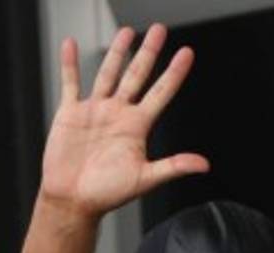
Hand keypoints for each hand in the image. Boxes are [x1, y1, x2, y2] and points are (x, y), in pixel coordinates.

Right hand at [40, 24, 208, 218]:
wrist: (73, 201)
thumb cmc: (107, 194)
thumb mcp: (146, 179)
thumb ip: (173, 167)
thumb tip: (203, 164)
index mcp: (137, 127)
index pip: (161, 93)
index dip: (174, 73)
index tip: (187, 54)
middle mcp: (118, 115)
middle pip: (137, 76)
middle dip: (149, 53)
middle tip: (159, 30)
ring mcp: (95, 111)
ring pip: (108, 74)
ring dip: (117, 53)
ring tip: (127, 32)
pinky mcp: (70, 113)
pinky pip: (70, 83)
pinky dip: (70, 64)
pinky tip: (71, 46)